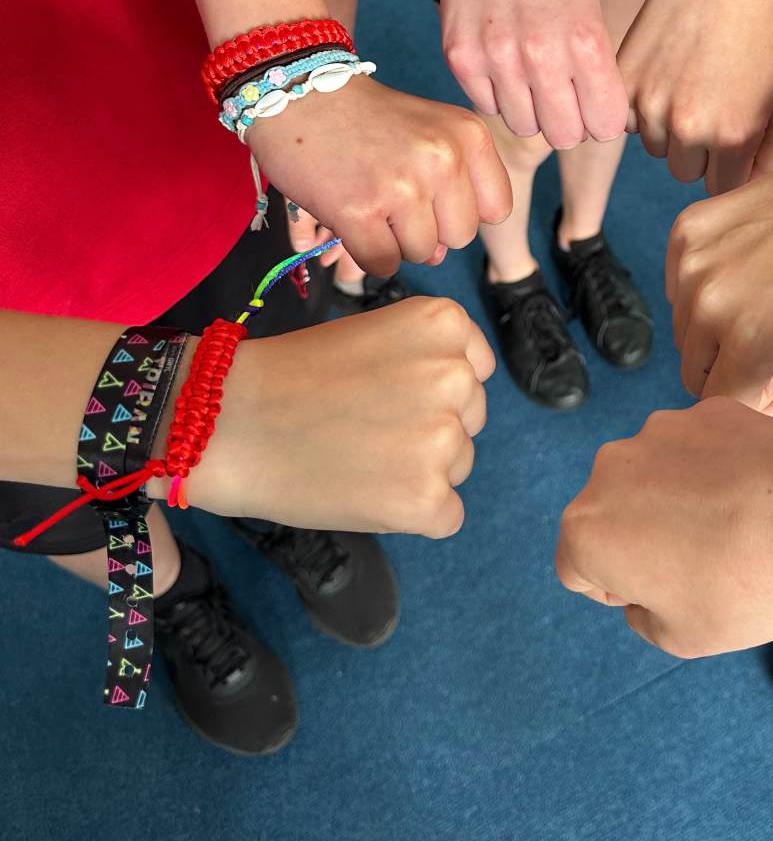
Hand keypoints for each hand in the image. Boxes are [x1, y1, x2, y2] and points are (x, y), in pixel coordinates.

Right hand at [189, 297, 493, 536]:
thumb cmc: (292, 379)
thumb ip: (427, 356)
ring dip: (418, 470)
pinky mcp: (427, 499)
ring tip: (356, 457)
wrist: (229, 426)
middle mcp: (455, 376)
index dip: (430, 390)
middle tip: (363, 428)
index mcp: (444, 324)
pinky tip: (365, 494)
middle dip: (427, 429)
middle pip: (468, 420)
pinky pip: (447, 516)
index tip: (386, 395)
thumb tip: (465, 392)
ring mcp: (444, 440)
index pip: (474, 370)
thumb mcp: (374, 334)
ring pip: (457, 465)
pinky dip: (412, 514)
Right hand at [245, 77, 512, 274]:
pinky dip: (365, 252)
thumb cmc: (366, 118)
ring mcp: (401, 186)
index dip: (463, 210)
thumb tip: (440, 256)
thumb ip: (451, 189)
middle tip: (394, 198)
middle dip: (429, 228)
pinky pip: (382, 263)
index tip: (434, 194)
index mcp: (468, 135)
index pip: (496, 208)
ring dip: (394, 240)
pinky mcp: (359, 211)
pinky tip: (351, 218)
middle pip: (460, 237)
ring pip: (422, 254)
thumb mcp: (429, 132)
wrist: (298, 93)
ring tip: (369, 201)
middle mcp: (443, 159)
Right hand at [441, 0, 627, 147]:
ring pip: (524, 126)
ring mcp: (496, 58)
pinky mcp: (460, 57)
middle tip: (562, 98)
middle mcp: (541, 55)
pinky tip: (501, 64)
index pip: (605, 124)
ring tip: (529, 75)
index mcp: (585, 42)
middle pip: (564, 135)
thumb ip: (594, 70)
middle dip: (568, 122)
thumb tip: (594, 124)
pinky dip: (497, 93)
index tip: (595, 108)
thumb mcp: (592, 13)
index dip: (602, 120)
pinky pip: (487, 105)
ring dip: (530, 109)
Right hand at [556, 399, 772, 656]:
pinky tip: (753, 492)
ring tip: (733, 525)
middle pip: (610, 511)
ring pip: (653, 473)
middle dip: (642, 534)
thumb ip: (641, 613)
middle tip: (702, 559)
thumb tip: (645, 583)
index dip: (619, 586)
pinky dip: (712, 467)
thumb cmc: (746, 590)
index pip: (578, 566)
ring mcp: (659, 430)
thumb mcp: (681, 637)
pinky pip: (695, 447)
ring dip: (675, 496)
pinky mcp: (706, 410)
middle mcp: (609, 469)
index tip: (668, 590)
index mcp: (587, 530)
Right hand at [620, 0, 772, 192]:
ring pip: (655, 147)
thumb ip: (772, 154)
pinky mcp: (623, 85)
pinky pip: (628, 120)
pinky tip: (664, 75)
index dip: (728, 164)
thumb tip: (749, 189)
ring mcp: (650, 107)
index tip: (732, 135)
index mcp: (734, 137)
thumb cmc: (759, 35)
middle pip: (684, 173)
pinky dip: (641, 107)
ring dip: (668, 129)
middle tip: (709, 106)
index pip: (720, 187)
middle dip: (698, 150)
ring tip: (688, 85)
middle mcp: (690, 129)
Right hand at [667, 156, 772, 415]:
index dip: (745, 399)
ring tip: (759, 299)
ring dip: (712, 327)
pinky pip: (676, 287)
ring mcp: (690, 264)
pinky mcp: (684, 232)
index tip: (771, 379)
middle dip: (726, 367)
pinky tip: (743, 268)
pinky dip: (701, 288)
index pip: (716, 405)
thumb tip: (743, 428)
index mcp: (749, 342)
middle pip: (693, 371)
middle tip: (768, 337)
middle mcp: (708, 305)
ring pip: (682, 329)